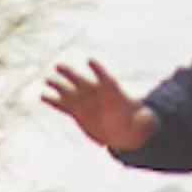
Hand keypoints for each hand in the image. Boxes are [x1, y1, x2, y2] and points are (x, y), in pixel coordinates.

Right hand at [41, 58, 156, 153]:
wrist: (122, 130)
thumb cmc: (134, 122)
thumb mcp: (142, 122)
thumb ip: (144, 119)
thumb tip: (149, 119)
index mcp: (111, 91)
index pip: (104, 76)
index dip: (98, 69)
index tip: (90, 61)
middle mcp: (95, 93)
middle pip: (81, 80)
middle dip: (71, 74)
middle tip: (59, 66)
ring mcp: (84, 101)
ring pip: (68, 90)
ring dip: (58, 85)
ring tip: (47, 80)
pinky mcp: (76, 112)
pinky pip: (62, 105)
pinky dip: (53, 100)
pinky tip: (43, 96)